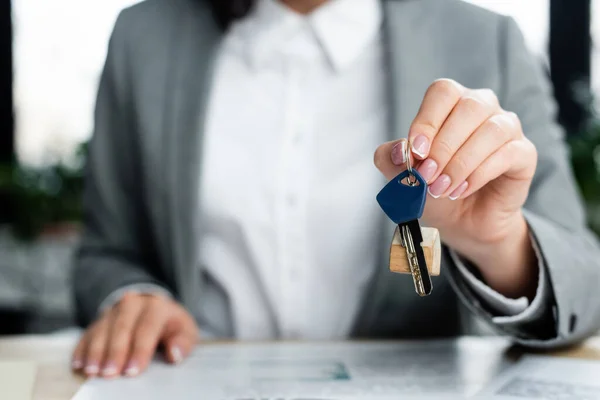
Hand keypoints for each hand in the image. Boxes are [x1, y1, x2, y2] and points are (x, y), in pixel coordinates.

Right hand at [72, 292, 198, 377]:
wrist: (152, 306)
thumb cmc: (170, 324)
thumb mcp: (185, 330)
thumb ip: (183, 342)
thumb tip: (175, 355)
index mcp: (156, 306)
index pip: (147, 328)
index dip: (139, 350)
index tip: (132, 371)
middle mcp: (132, 304)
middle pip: (121, 327)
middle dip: (115, 352)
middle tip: (109, 374)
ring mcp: (113, 311)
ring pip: (101, 329)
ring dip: (95, 351)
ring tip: (92, 371)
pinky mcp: (99, 320)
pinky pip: (87, 333)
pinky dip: (82, 349)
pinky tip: (79, 364)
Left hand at [375, 79, 537, 297]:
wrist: (463, 222)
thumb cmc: (435, 190)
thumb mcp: (404, 176)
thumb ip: (392, 159)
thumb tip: (398, 151)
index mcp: (451, 104)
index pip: (442, 93)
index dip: (427, 120)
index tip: (415, 152)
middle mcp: (482, 107)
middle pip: (469, 107)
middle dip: (443, 146)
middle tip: (426, 177)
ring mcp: (507, 127)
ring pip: (491, 130)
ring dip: (461, 163)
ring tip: (442, 188)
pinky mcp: (524, 153)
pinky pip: (508, 153)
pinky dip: (479, 174)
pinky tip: (462, 190)